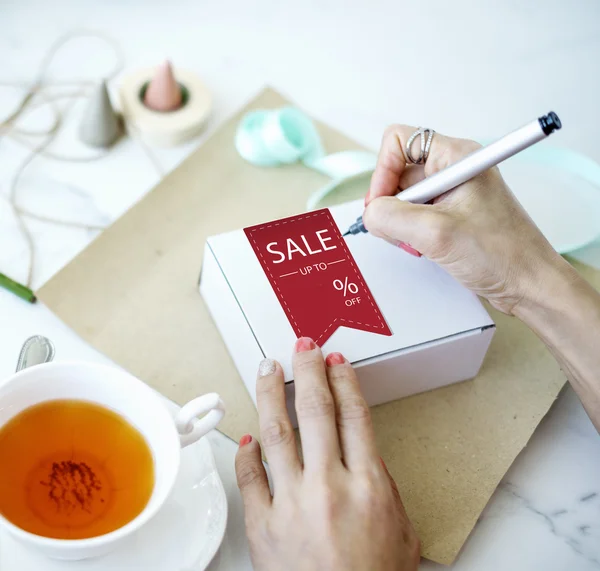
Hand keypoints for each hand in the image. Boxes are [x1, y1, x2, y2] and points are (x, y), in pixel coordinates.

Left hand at [235, 338, 419, 570]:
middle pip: (315, 410)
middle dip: (308, 370)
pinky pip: (249, 477)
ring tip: (267, 368)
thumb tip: (362, 455)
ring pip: (276, 431)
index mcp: (368, 485)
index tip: (336, 362)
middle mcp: (329, 485)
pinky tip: (248, 435)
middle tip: (302, 346)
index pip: (354, 415)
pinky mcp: (263, 525)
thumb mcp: (400, 530)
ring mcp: (291, 502)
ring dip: (270, 392)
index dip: (344, 381)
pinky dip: (247, 452)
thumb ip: (382, 486)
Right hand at [363, 125, 569, 313]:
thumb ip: (392, 216)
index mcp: (456, 157)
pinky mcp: (451, 214)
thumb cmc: (502, 254)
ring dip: (399, 223)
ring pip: (402, 198)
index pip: (398, 141)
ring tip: (417, 244)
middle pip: (397, 173)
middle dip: (390, 204)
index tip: (381, 204)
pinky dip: (409, 233)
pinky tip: (423, 248)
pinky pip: (414, 216)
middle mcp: (453, 169)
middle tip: (400, 231)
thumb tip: (369, 213)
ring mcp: (452, 193)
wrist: (529, 285)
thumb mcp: (436, 233)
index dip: (383, 171)